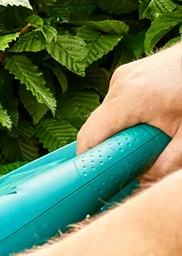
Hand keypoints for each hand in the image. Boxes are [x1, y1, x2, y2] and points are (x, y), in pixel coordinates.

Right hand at [77, 43, 181, 182]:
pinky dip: (127, 116)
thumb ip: (166, 162)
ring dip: (120, 131)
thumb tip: (145, 182)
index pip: (89, 138)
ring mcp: (123, 76)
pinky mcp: (130, 73)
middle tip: (131, 159)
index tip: (96, 176)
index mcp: (129, 99)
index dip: (88, 160)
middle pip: (96, 127)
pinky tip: (150, 119)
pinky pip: (116, 102)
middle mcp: (119, 84)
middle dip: (109, 147)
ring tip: (147, 136)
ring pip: (106, 115)